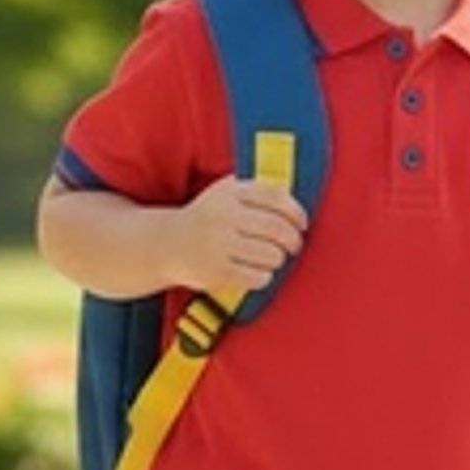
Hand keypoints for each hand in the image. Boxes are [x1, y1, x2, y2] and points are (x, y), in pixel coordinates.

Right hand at [166, 174, 306, 293]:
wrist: (167, 244)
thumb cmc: (209, 218)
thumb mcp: (225, 194)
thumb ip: (257, 192)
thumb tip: (297, 205)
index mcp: (229, 192)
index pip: (276, 197)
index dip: (296, 212)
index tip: (302, 224)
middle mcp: (223, 215)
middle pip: (277, 228)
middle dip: (293, 240)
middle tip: (294, 246)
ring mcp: (218, 244)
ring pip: (271, 255)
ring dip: (279, 259)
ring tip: (273, 258)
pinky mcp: (215, 272)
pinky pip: (257, 277)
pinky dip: (265, 277)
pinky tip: (259, 272)